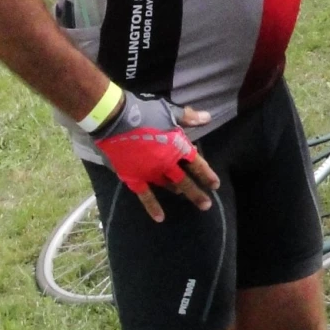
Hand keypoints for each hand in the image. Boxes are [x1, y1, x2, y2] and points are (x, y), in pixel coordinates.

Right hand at [93, 91, 217, 220]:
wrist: (114, 119)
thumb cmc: (144, 112)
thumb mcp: (169, 111)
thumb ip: (188, 118)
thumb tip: (207, 118)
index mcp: (177, 147)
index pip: (197, 164)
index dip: (207, 175)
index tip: (215, 185)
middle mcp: (167, 163)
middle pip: (185, 181)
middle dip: (197, 193)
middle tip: (206, 205)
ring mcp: (150, 172)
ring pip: (167, 186)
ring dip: (177, 191)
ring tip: (183, 196)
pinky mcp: (134, 177)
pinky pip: (145, 196)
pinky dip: (152, 207)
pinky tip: (160, 218)